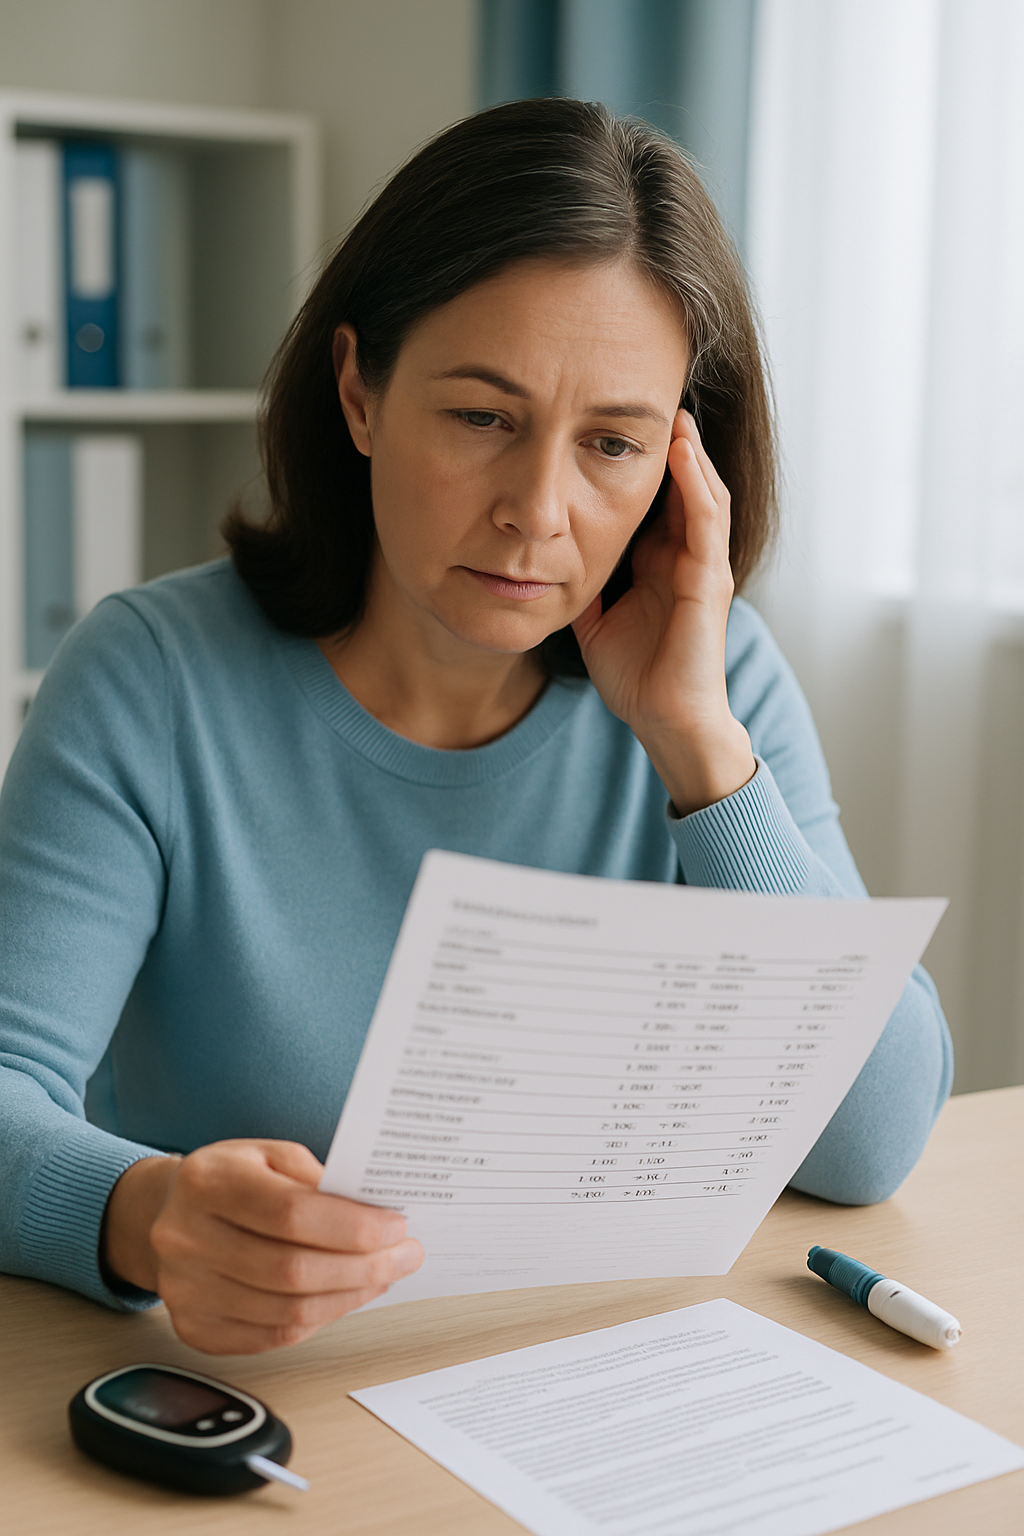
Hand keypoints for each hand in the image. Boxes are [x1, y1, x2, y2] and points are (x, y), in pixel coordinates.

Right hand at [101, 1140, 423, 1353]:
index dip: (351, 1227)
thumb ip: (317, 1179)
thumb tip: (375, 1214)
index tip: (395, 1227)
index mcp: (207, 1181)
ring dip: (349, 1297)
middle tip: (404, 1256)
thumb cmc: (230, 1179)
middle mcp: (186, 1237)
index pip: (291, 1214)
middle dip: (363, 1267)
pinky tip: (344, 1297)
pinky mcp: (194, 1328)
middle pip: (291, 1270)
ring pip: (287, 1311)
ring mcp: (184, 1290)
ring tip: (382, 1276)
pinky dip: (320, 1320)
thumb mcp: (269, 1155)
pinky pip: (272, 1337)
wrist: (166, 1214)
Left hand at [572, 410, 755, 815]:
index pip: (657, 499)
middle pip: (683, 485)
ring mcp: (704, 566)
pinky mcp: (711, 582)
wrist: (665, 720)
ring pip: (703, 493)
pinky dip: (696, 485)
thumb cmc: (637, 676)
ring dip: (690, 452)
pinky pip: (706, 523)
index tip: (614, 425)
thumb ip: (577, 583)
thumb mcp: (594, 617)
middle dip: (671, 445)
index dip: (640, 462)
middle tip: (651, 401)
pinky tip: (683, 454)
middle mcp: (688, 557)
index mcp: (663, 563)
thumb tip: (538, 558)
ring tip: (674, 413)